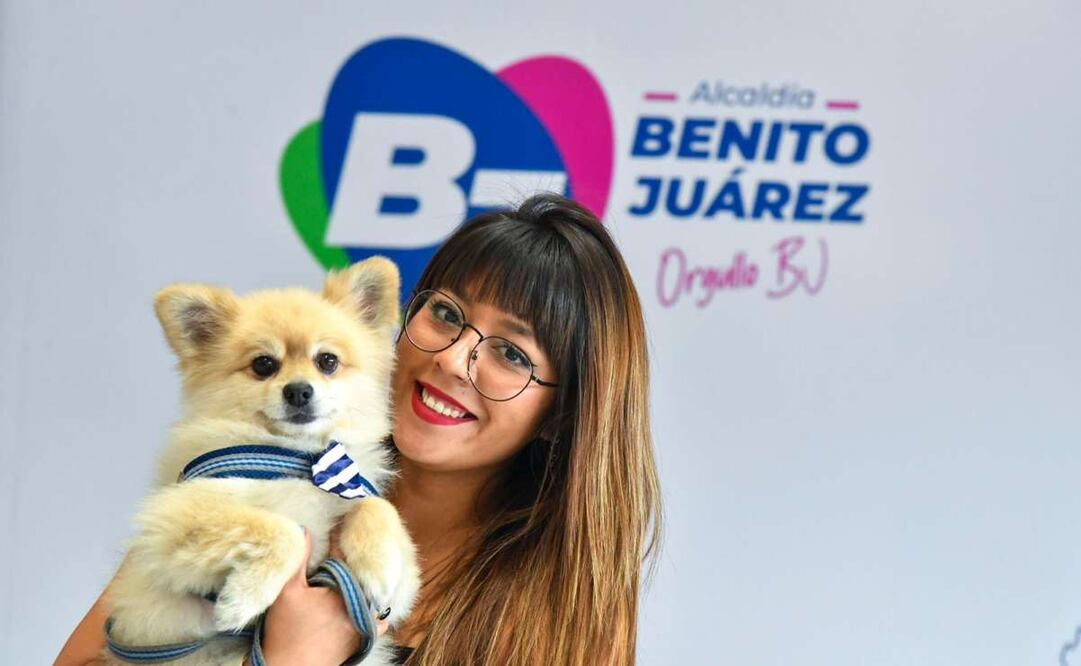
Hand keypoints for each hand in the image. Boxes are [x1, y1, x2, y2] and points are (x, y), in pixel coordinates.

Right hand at [255, 528, 388, 665]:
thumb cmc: (286, 631)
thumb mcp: (288, 591)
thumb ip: (298, 560)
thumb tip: (304, 530)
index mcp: (344, 589)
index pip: (342, 557)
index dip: (337, 541)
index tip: (336, 527)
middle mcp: (361, 604)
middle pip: (359, 576)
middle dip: (352, 563)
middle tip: (346, 548)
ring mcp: (366, 623)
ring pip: (371, 595)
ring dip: (366, 585)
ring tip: (358, 573)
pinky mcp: (365, 637)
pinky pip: (378, 619)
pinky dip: (373, 609)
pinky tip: (366, 602)